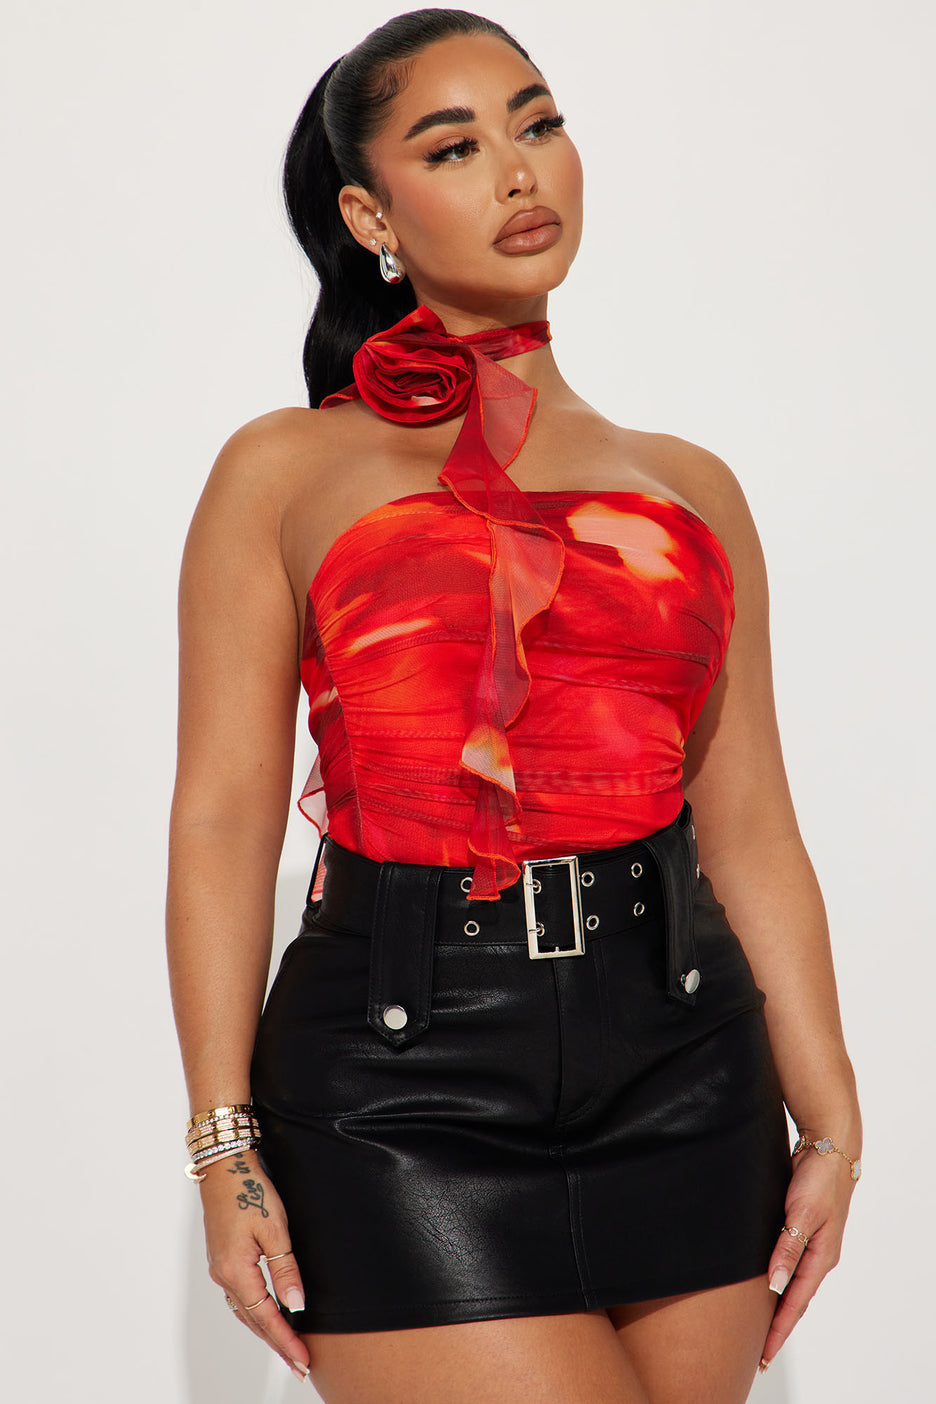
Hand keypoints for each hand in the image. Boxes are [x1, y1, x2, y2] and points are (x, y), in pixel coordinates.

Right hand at [200, 1150, 310, 1383]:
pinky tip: (268, 1315)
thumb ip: (285, 1269)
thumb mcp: (275, 1229)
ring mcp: (221, 1267)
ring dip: (267, 1330)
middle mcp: (224, 1275)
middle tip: (301, 1365)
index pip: (267, 1318)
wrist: (224, 1164)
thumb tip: (296, 1305)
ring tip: (289, 1347)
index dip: (287, 1341)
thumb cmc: (249, 1189)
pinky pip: (241, 1296)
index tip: (304, 1361)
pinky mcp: (223, 1258)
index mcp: (236, 1271)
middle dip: (278, 1343)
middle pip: (254, 1321)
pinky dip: (256, 1312)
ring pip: (246, 1311)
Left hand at [759, 1141, 858, 1371]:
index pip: (796, 1303)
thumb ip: (788, 1249)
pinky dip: (777, 1279)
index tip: (764, 1354)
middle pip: (795, 1299)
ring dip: (777, 1305)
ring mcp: (810, 1242)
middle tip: (759, 1353)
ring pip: (791, 1282)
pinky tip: (764, 1284)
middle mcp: (817, 1254)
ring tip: (760, 1327)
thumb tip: (774, 1285)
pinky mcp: (800, 1227)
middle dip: (779, 1326)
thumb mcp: (802, 1214)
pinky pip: (787, 1262)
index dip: (779, 1330)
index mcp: (821, 1257)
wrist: (829, 1146)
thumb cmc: (818, 1178)